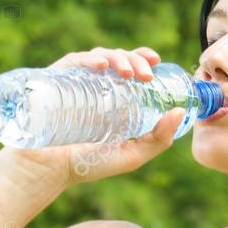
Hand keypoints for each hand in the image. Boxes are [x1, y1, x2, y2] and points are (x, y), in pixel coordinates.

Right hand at [0, 46, 184, 187]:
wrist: (48, 170)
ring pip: (100, 57)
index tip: (156, 61)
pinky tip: (101, 68)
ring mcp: (75, 81)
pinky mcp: (56, 81)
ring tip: (127, 72)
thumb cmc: (87, 164)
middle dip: (135, 59)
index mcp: (113, 97)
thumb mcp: (131, 155)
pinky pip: (74, 62)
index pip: (130, 68)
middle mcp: (95, 85)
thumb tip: (179, 111)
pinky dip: (89, 60)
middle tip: (146, 75)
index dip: (143, 58)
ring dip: (117, 58)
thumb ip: (158, 139)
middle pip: (118, 60)